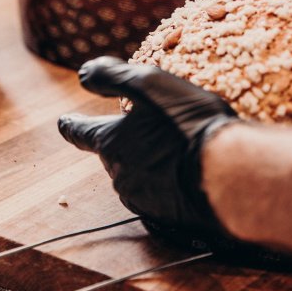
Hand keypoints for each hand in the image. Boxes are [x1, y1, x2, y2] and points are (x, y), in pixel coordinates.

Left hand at [57, 56, 238, 240]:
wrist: (228, 175)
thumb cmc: (187, 124)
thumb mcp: (149, 84)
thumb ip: (113, 76)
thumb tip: (83, 74)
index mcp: (111, 142)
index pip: (80, 132)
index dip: (71, 125)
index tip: (63, 123)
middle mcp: (119, 173)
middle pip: (113, 154)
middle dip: (124, 142)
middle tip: (151, 129)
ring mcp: (143, 199)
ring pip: (137, 174)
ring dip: (149, 162)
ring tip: (178, 148)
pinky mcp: (167, 217)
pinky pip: (161, 194)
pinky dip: (168, 181)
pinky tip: (190, 171)